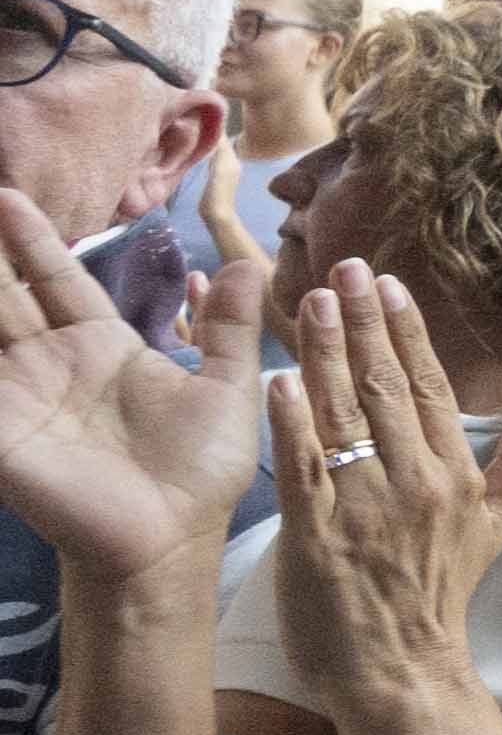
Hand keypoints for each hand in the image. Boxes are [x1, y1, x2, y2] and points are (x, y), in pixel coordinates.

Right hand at [0, 195, 264, 591]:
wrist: (170, 538)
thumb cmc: (197, 470)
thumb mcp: (225, 387)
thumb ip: (228, 327)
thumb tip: (245, 264)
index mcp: (99, 345)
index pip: (56, 278)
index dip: (33, 240)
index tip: (9, 195)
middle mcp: (48, 362)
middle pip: (4, 294)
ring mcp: (16, 393)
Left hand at [266, 261, 501, 734]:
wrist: (400, 670)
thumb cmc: (440, 598)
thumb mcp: (492, 529)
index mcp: (453, 477)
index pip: (432, 389)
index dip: (409, 334)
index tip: (389, 286)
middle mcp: (413, 483)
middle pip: (385, 388)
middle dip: (362, 324)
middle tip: (343, 269)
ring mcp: (363, 506)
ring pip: (343, 415)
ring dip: (323, 354)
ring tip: (306, 302)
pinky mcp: (317, 533)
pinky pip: (303, 467)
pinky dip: (291, 421)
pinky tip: (279, 379)